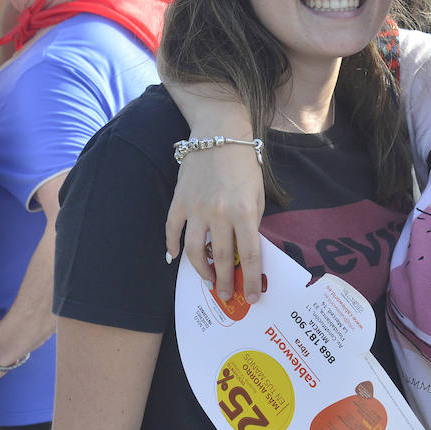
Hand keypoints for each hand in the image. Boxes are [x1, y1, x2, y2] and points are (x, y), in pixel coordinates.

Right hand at [163, 144, 265, 303]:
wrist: (219, 133)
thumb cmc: (244, 164)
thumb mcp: (257, 194)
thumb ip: (252, 222)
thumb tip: (244, 250)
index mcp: (244, 212)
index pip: (250, 255)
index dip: (251, 280)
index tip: (253, 296)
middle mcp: (220, 213)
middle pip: (221, 258)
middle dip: (225, 281)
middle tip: (226, 295)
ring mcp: (196, 208)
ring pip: (193, 250)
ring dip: (200, 270)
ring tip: (207, 280)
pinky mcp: (179, 200)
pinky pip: (172, 230)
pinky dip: (172, 246)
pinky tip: (175, 258)